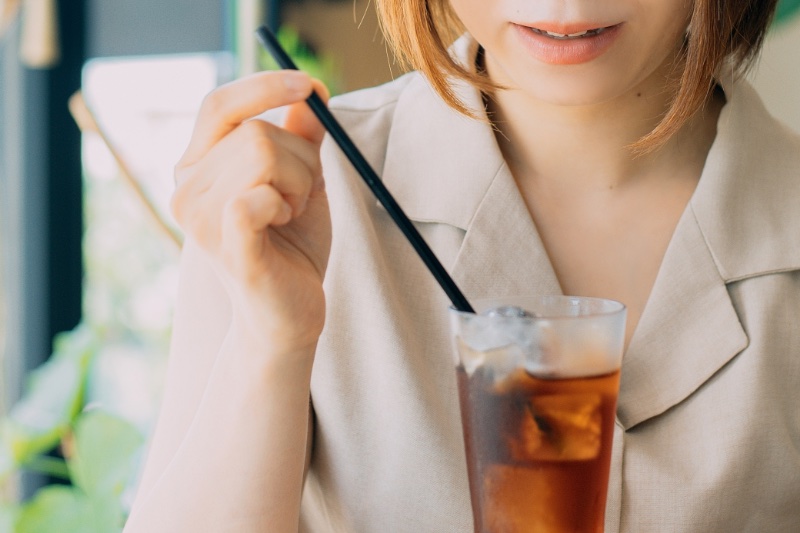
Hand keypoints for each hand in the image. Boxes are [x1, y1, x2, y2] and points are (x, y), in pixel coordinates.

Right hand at [171, 70, 331, 354]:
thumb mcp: (301, 182)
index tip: (308, 84)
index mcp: (199, 168)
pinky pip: (256, 196)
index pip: (219, 105)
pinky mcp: (228, 247)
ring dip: (298, 184)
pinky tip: (280, 225)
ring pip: (265, 155)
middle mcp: (188, 190)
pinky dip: (283, 203)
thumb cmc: (292, 247)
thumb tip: (312, 91)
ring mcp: (201, 220)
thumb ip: (302, 138)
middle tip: (298, 199)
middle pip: (258, 133)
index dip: (263, 86)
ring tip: (289, 216)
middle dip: (300, 161)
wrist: (289, 314)